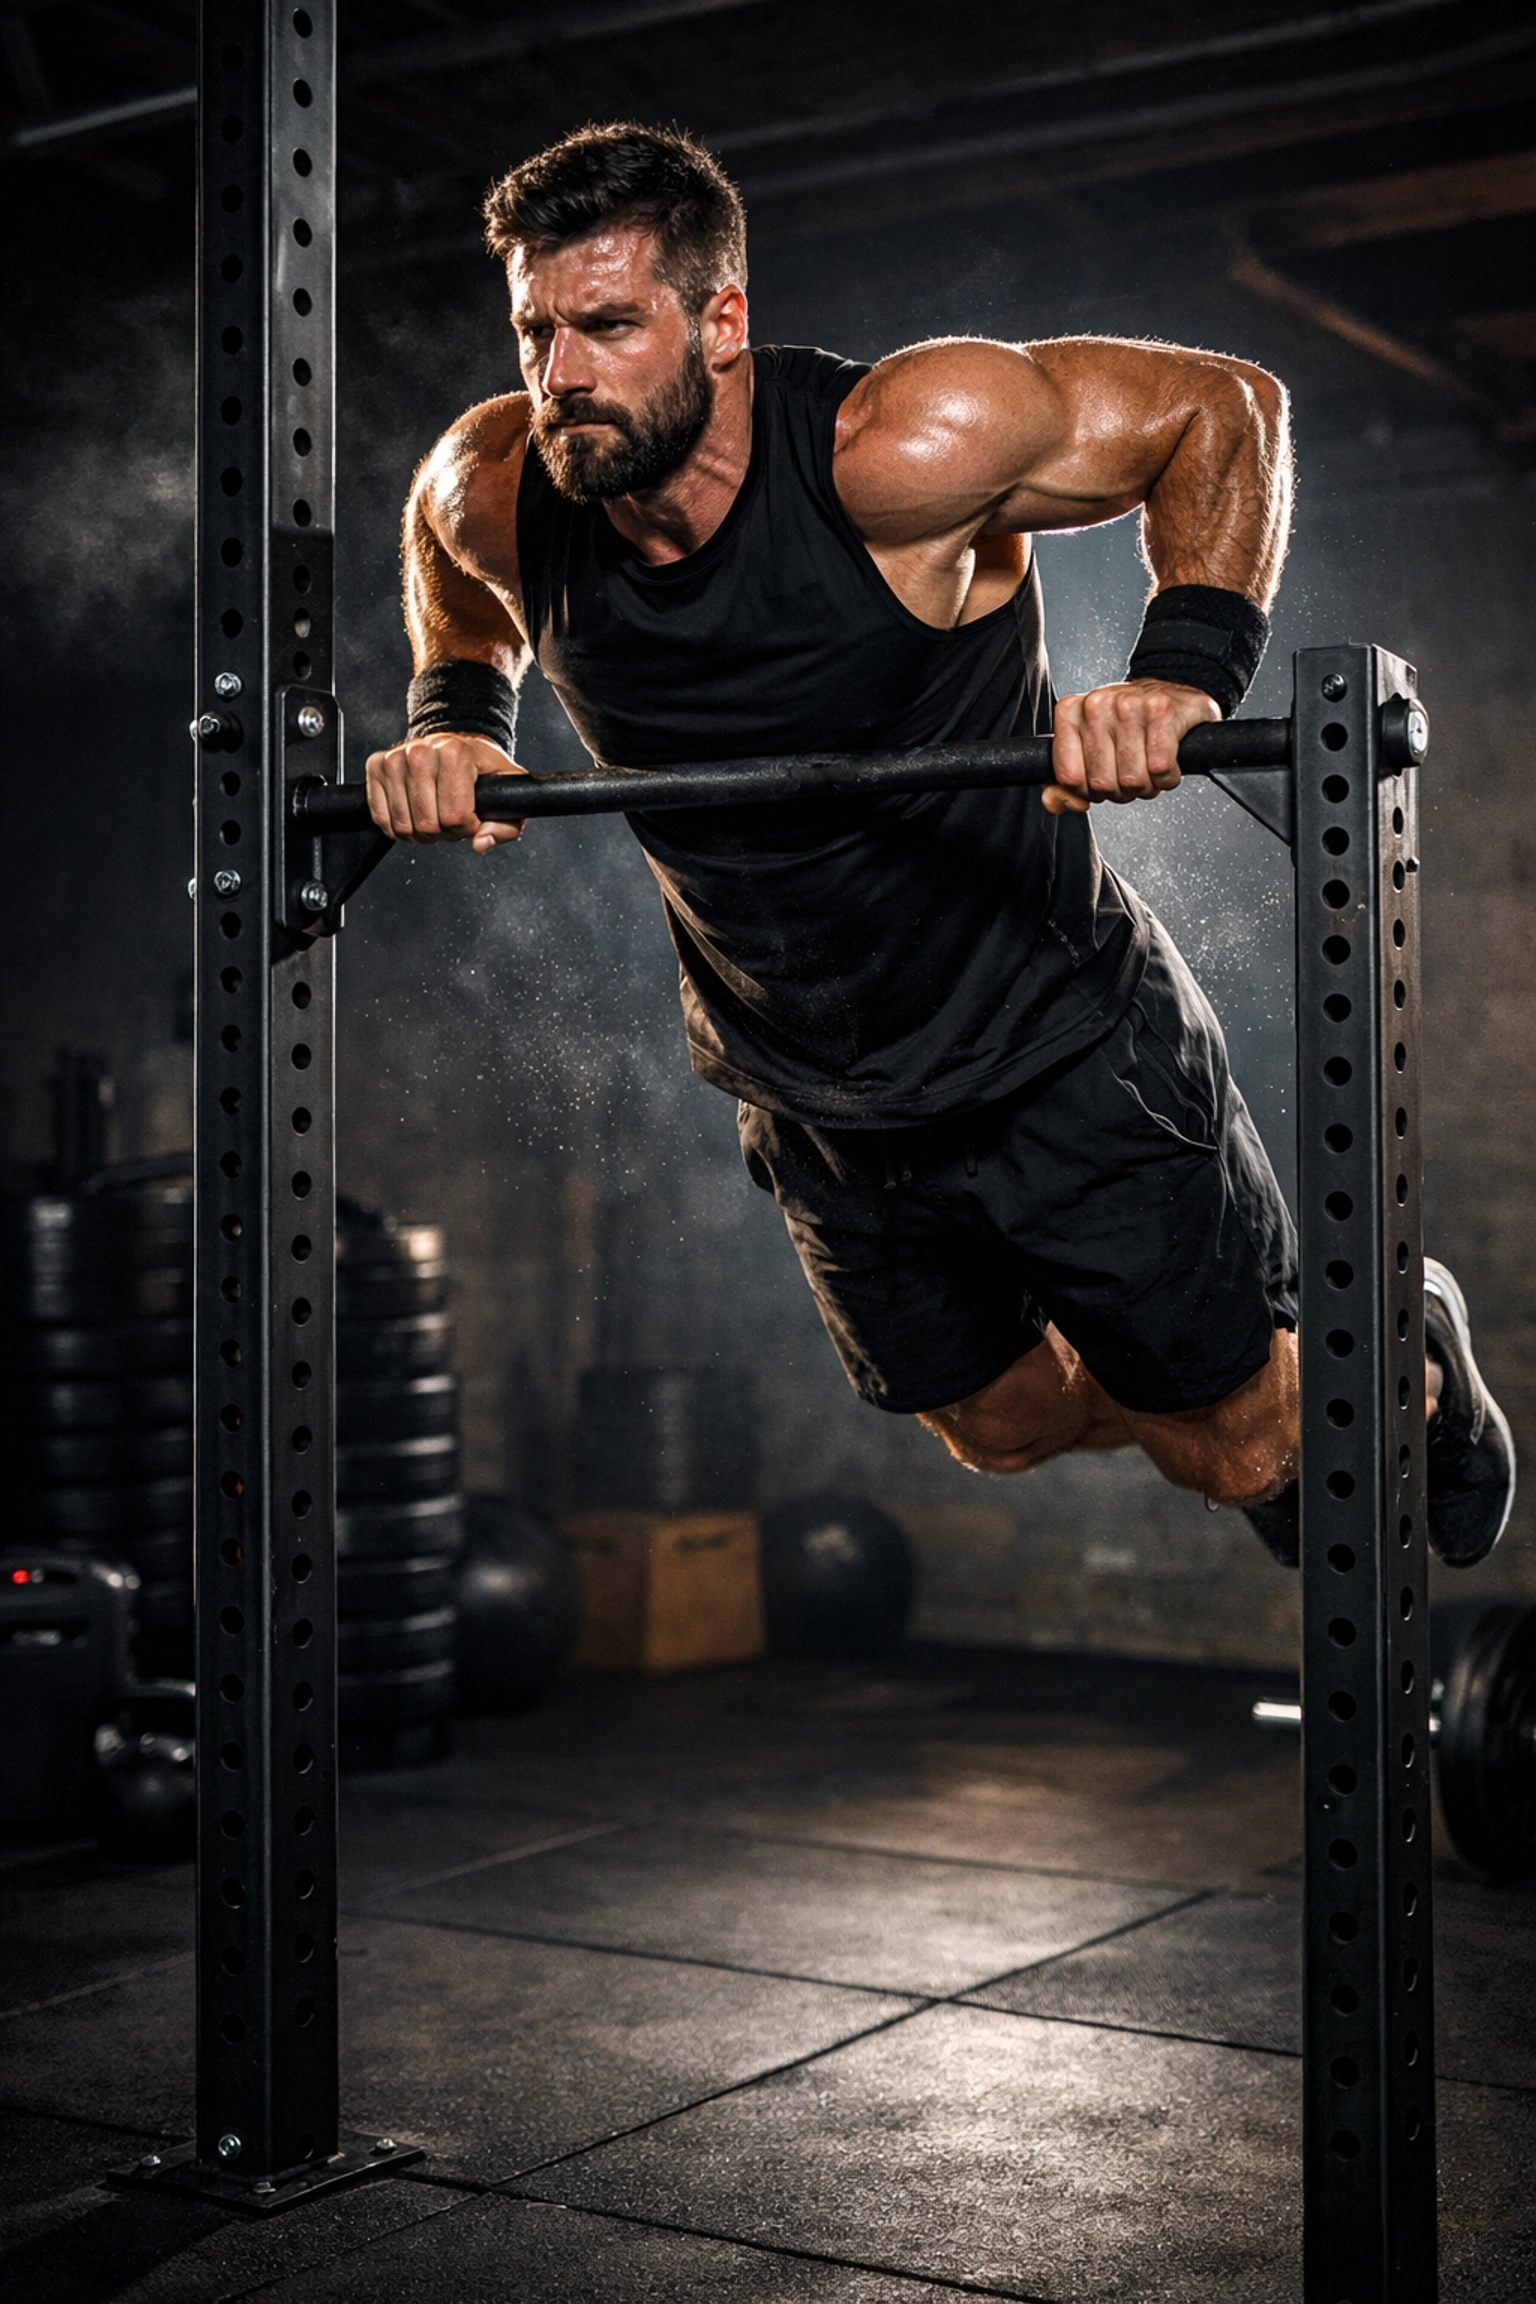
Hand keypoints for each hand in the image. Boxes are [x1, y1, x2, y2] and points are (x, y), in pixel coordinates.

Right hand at [364, 732, 525, 852]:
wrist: (454, 747)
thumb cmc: (480, 770)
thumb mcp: (505, 795)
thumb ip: (504, 825)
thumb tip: (481, 842)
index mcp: (455, 752)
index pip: (455, 817)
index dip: (467, 828)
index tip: (472, 816)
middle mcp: (421, 752)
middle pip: (427, 824)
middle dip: (444, 832)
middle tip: (451, 818)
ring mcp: (394, 758)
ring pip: (403, 826)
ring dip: (420, 832)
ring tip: (434, 814)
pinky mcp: (375, 766)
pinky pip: (381, 818)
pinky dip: (398, 826)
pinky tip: (413, 814)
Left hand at [1043, 679, 1219, 813]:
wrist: (1173, 697)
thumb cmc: (1130, 726)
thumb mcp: (1090, 748)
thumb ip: (1067, 780)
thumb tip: (1056, 802)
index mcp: (1071, 712)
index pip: (1069, 777)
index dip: (1089, 791)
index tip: (1102, 779)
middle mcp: (1097, 704)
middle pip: (1102, 783)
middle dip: (1121, 791)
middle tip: (1131, 773)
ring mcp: (1130, 704)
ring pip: (1132, 780)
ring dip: (1147, 786)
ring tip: (1149, 768)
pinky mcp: (1162, 711)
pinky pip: (1160, 769)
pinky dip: (1167, 777)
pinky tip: (1167, 762)